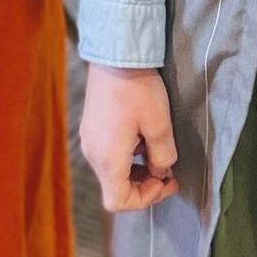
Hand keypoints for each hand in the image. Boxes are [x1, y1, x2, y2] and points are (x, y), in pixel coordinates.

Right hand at [80, 65, 178, 211]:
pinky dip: (125, 155)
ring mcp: (89, 139)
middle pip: (115, 187)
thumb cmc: (138, 90)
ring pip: (111, 170)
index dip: (145, 199)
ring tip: (155, 149)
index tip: (165, 181)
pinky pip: (107, 153)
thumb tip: (160, 170)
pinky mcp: (90, 126)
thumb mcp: (160, 126)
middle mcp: (93, 153)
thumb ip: (163, 157)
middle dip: (144, 184)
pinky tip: (140, 134)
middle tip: (167, 171)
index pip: (119, 202)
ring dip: (135, 169)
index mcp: (108, 159)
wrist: (115, 54)